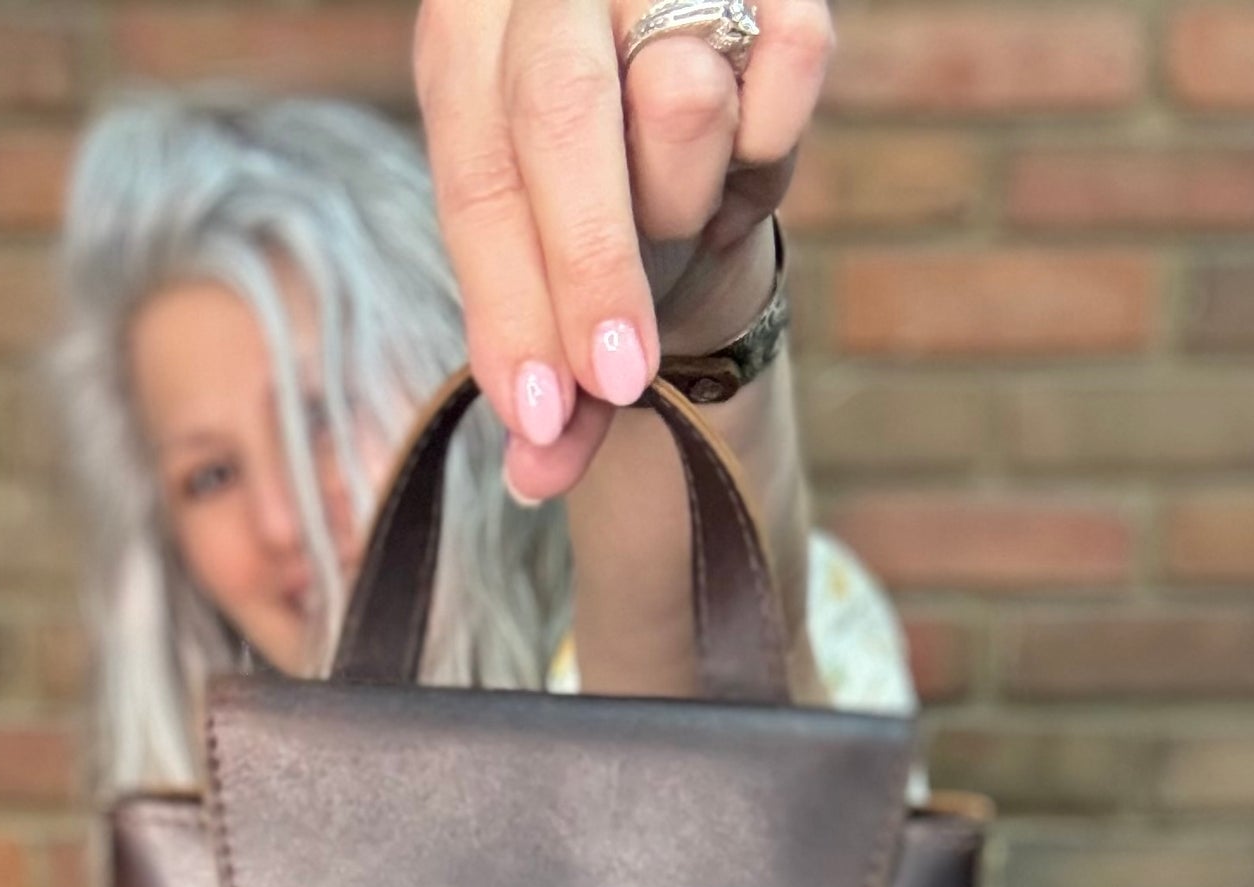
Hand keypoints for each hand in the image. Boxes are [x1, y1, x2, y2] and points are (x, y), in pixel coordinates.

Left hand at [414, 0, 832, 498]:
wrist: (696, 70)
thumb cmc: (604, 191)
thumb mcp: (552, 267)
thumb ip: (549, 367)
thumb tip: (536, 477)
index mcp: (465, 42)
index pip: (476, 181)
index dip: (509, 307)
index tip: (543, 416)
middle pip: (557, 116)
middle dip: (588, 266)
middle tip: (618, 378)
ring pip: (679, 91)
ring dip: (686, 194)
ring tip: (683, 216)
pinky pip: (789, 62)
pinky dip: (770, 138)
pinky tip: (745, 153)